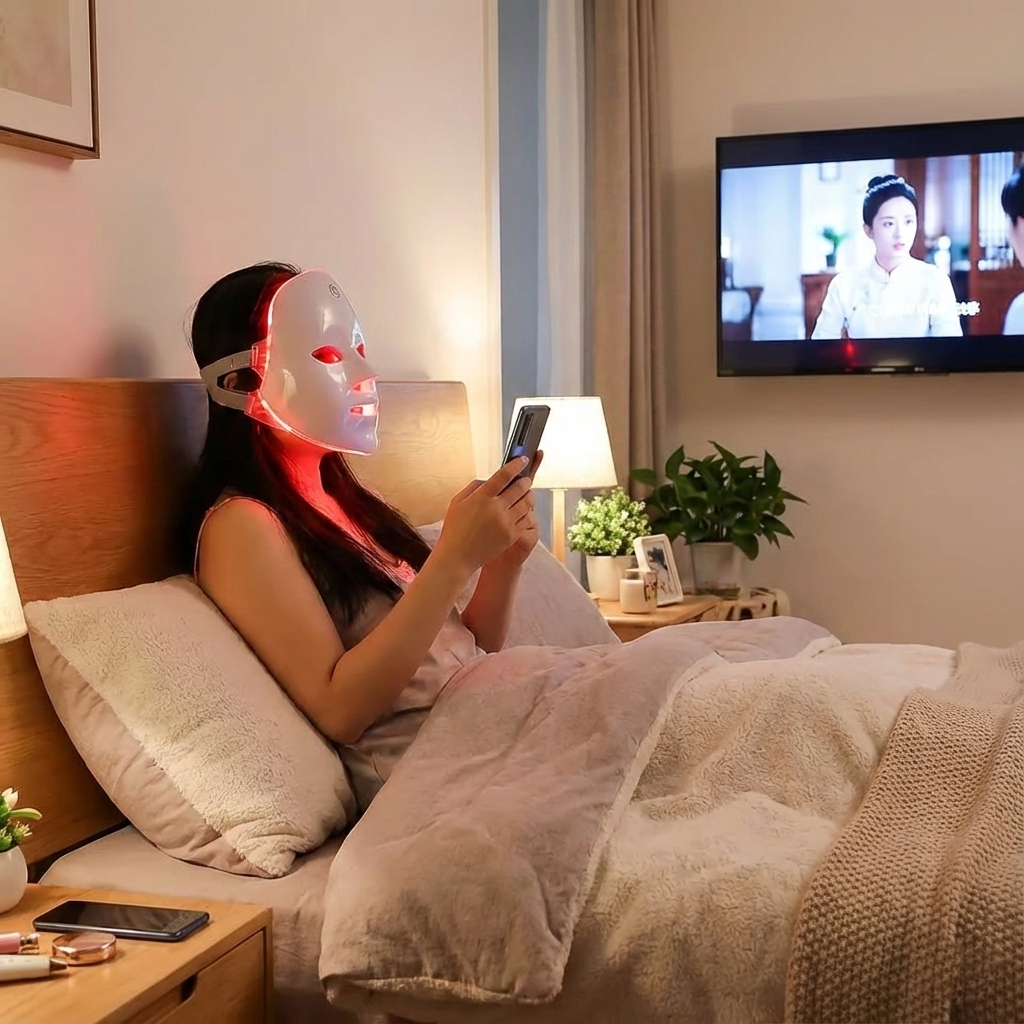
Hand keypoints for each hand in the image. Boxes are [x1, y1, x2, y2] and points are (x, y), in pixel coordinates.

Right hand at [434, 457, 535, 578]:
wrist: (457, 557)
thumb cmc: (454, 529)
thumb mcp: (457, 502)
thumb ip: (474, 487)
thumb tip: (489, 480)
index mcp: (481, 497)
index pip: (504, 475)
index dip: (516, 465)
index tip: (522, 460)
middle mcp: (496, 508)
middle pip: (520, 487)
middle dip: (525, 480)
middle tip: (525, 479)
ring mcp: (505, 522)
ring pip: (527, 503)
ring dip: (529, 495)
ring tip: (526, 494)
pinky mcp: (511, 535)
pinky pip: (527, 519)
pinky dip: (527, 512)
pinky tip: (524, 510)